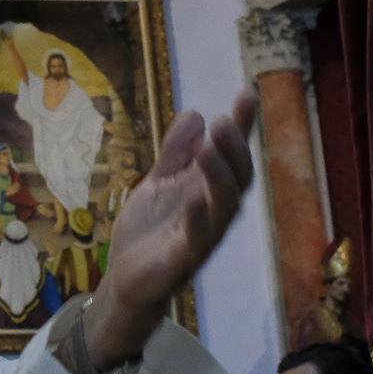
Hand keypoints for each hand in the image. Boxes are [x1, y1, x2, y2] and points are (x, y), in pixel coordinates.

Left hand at [86, 89, 256, 367]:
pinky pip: (198, 241)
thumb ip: (175, 153)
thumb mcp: (158, 183)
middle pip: (237, 179)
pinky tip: (194, 199)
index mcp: (207, 190)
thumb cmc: (148, 232)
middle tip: (224, 122)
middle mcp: (213, 211)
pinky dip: (198, 219)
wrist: (125, 279)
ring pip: (224, 208)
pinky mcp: (184, 260)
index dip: (242, 126)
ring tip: (210, 149)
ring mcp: (201, 236)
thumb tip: (196, 112)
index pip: (231, 155)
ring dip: (219, 178)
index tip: (247, 93)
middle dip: (233, 150)